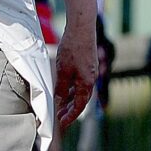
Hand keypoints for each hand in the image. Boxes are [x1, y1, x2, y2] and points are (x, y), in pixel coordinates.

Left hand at [54, 13, 98, 129]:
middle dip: (70, 110)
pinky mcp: (88, 64)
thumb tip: (60, 100)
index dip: (70, 116)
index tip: (61, 123)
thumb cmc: (72, 48)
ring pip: (80, 91)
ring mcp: (90, 71)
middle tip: (59, 117)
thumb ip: (62, 87)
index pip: (79, 106)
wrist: (82, 27)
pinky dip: (73, 88)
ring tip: (60, 105)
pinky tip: (65, 89)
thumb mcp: (63, 71)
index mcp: (87, 83)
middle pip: (81, 100)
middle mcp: (91, 79)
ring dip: (71, 99)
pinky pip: (80, 82)